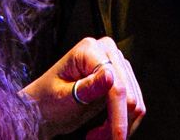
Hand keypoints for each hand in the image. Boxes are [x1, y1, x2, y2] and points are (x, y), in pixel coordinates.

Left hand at [23, 36, 144, 139]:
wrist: (44, 107)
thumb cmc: (48, 99)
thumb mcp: (63, 97)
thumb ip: (87, 87)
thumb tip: (110, 76)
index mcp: (89, 49)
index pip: (115, 86)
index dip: (118, 116)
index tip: (116, 138)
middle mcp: (106, 51)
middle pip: (129, 96)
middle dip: (118, 124)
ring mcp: (115, 64)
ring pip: (134, 104)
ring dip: (119, 127)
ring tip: (98, 137)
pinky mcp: (120, 80)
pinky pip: (133, 107)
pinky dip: (121, 124)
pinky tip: (103, 131)